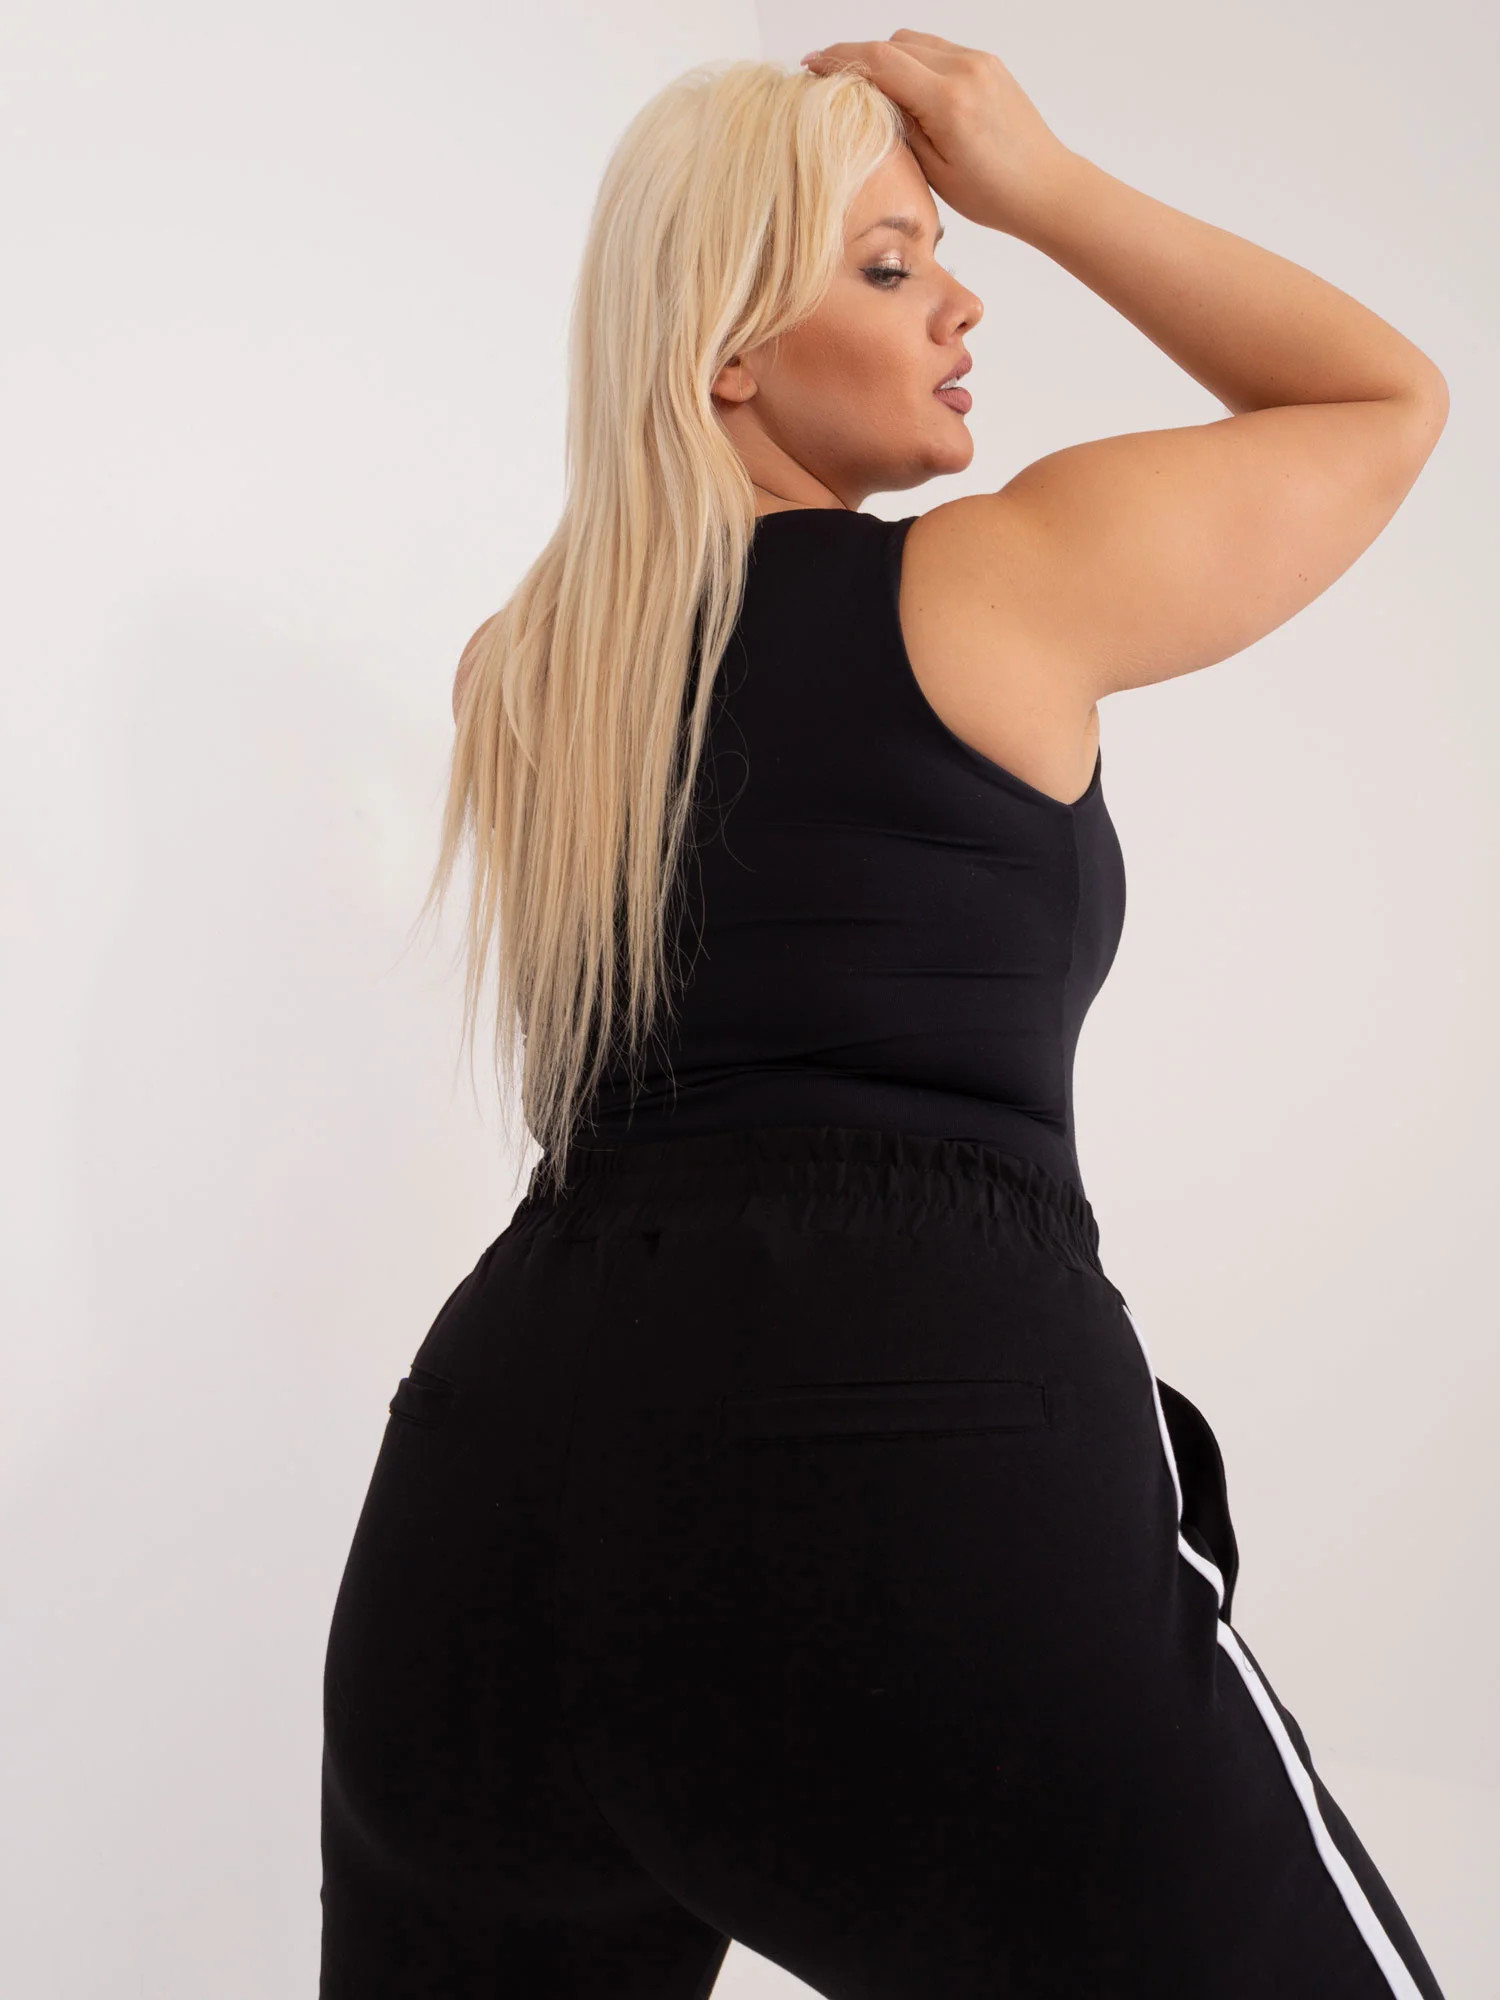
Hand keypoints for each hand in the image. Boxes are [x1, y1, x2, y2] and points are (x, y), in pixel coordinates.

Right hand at [802, 31, 1073, 241]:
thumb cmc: (993, 194)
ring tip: (869, 89)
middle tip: (834, 82)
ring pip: (916, 42)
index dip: (840, 59)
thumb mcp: (934, 171)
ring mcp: (979, 62)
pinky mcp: (987, 63)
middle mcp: (965, 70)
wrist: (1046, 187)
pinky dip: (914, 61)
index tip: (811, 64)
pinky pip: (939, 50)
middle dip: (859, 58)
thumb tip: (869, 98)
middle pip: (895, 44)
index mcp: (949, 100)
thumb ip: (900, 127)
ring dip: (888, 58)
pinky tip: (905, 89)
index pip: (881, 62)